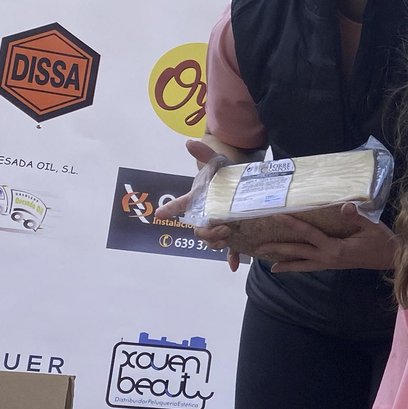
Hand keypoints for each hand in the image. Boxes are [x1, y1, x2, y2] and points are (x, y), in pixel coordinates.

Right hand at [168, 139, 243, 269]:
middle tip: (222, 228)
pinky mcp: (233, 231)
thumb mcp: (219, 163)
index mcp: (199, 200)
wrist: (248, 184)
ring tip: (228, 236)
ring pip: (211, 241)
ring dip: (216, 242)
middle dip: (206, 232)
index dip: (170, 209)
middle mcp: (206, 215)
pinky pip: (229, 248)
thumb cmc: (228, 174)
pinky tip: (234, 265)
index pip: (181, 205)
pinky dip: (231, 257)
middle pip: (198, 229)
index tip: (159, 213)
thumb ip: (205, 154)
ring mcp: (218, 224)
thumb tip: (189, 143)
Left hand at [249, 204, 397, 272]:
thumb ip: (357, 217)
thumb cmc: (381, 242)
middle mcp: (328, 258)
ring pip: (303, 264)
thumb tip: (345, 206)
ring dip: (286, 264)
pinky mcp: (332, 265)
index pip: (309, 234)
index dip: (293, 224)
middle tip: (260, 248)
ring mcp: (330, 263)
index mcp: (335, 248)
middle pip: (299, 253)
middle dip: (279, 250)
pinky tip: (291, 266)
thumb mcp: (372, 227)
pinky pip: (311, 266)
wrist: (389, 259)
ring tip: (269, 265)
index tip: (279, 216)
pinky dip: (299, 266)